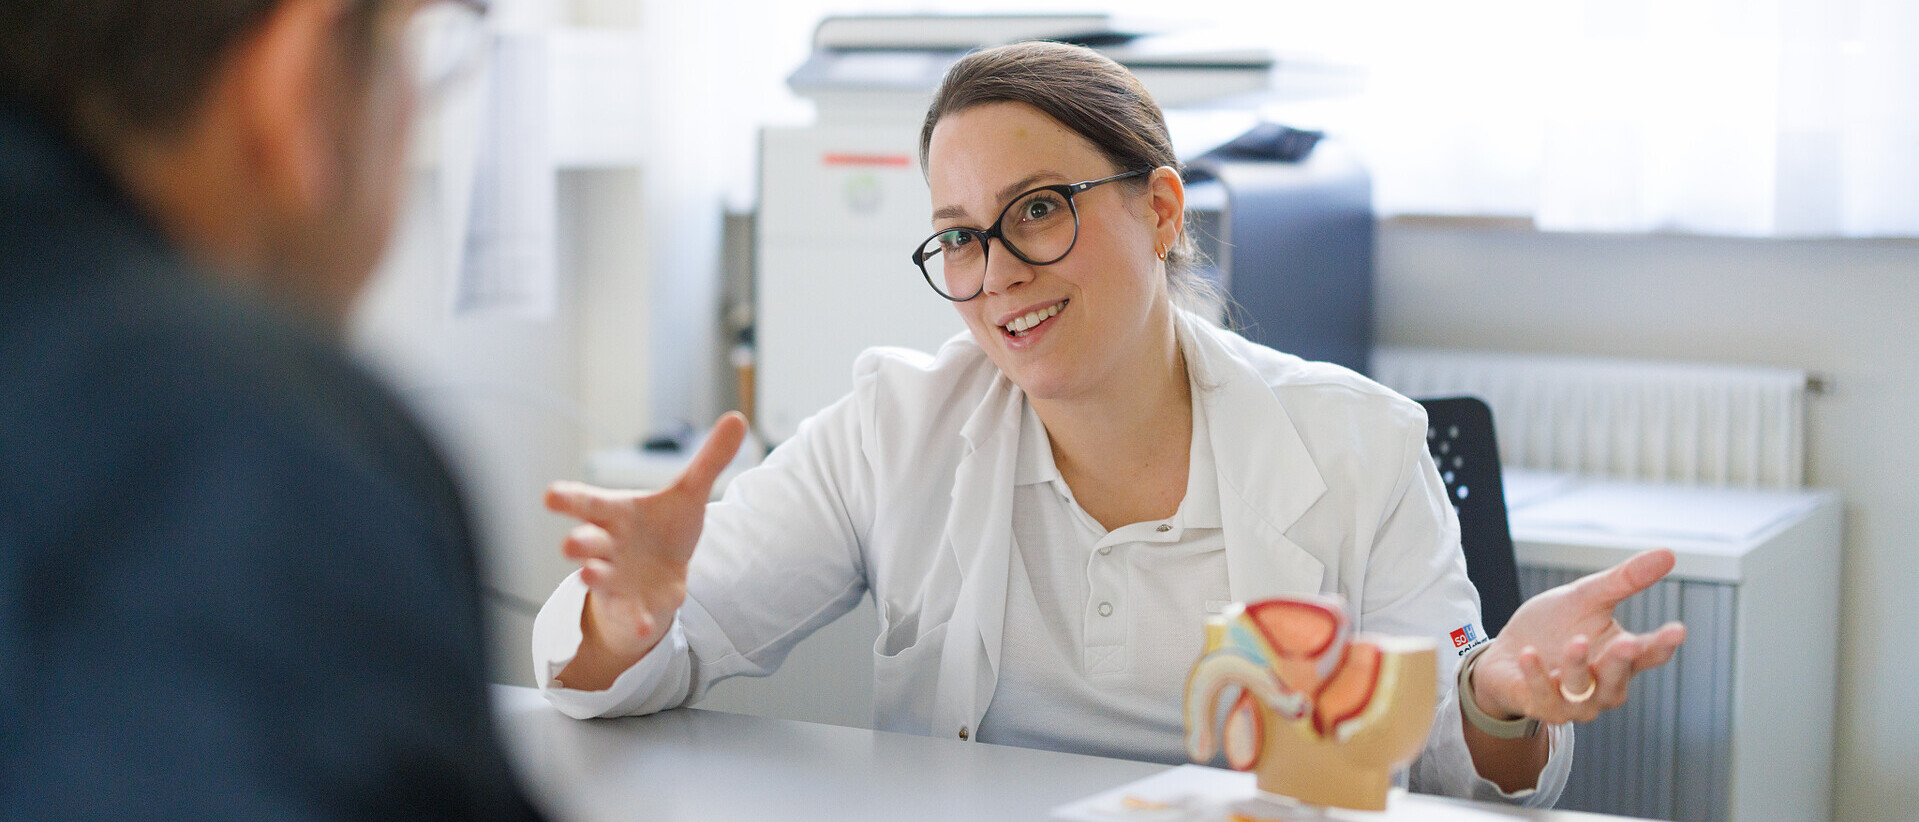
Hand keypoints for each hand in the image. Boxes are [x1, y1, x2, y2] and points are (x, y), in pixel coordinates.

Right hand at [545, 413, 747, 677]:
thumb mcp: (688, 494)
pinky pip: (631, 615)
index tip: (550, 496)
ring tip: (588, 574)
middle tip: (571, 543)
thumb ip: (709, 460)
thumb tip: (737, 418)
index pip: (586, 502)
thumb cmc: (663, 530)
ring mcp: (615, 578)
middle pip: (584, 541)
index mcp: (615, 513)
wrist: (661, 578)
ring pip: (597, 578)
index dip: (568, 499)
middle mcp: (607, 546)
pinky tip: (645, 627)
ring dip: (592, 576)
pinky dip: (637, 621)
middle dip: (577, 542)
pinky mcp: (632, 606)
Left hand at [1471, 548, 1687, 724]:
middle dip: (1622, 662)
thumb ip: (1625, 581)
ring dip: (1578, 667)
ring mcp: (1573, 701)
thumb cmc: (1553, 627)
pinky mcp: (1541, 706)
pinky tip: (1529, 654)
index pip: (1649, 654)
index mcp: (1619, 657)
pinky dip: (1537, 676)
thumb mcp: (1587, 597)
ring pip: (1582, 690)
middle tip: (1628, 644)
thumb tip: (1669, 553)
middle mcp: (1602, 686)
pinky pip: (1543, 695)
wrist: (1505, 654)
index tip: (1678, 630)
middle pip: (1618, 678)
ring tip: (1575, 642)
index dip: (1664, 644)